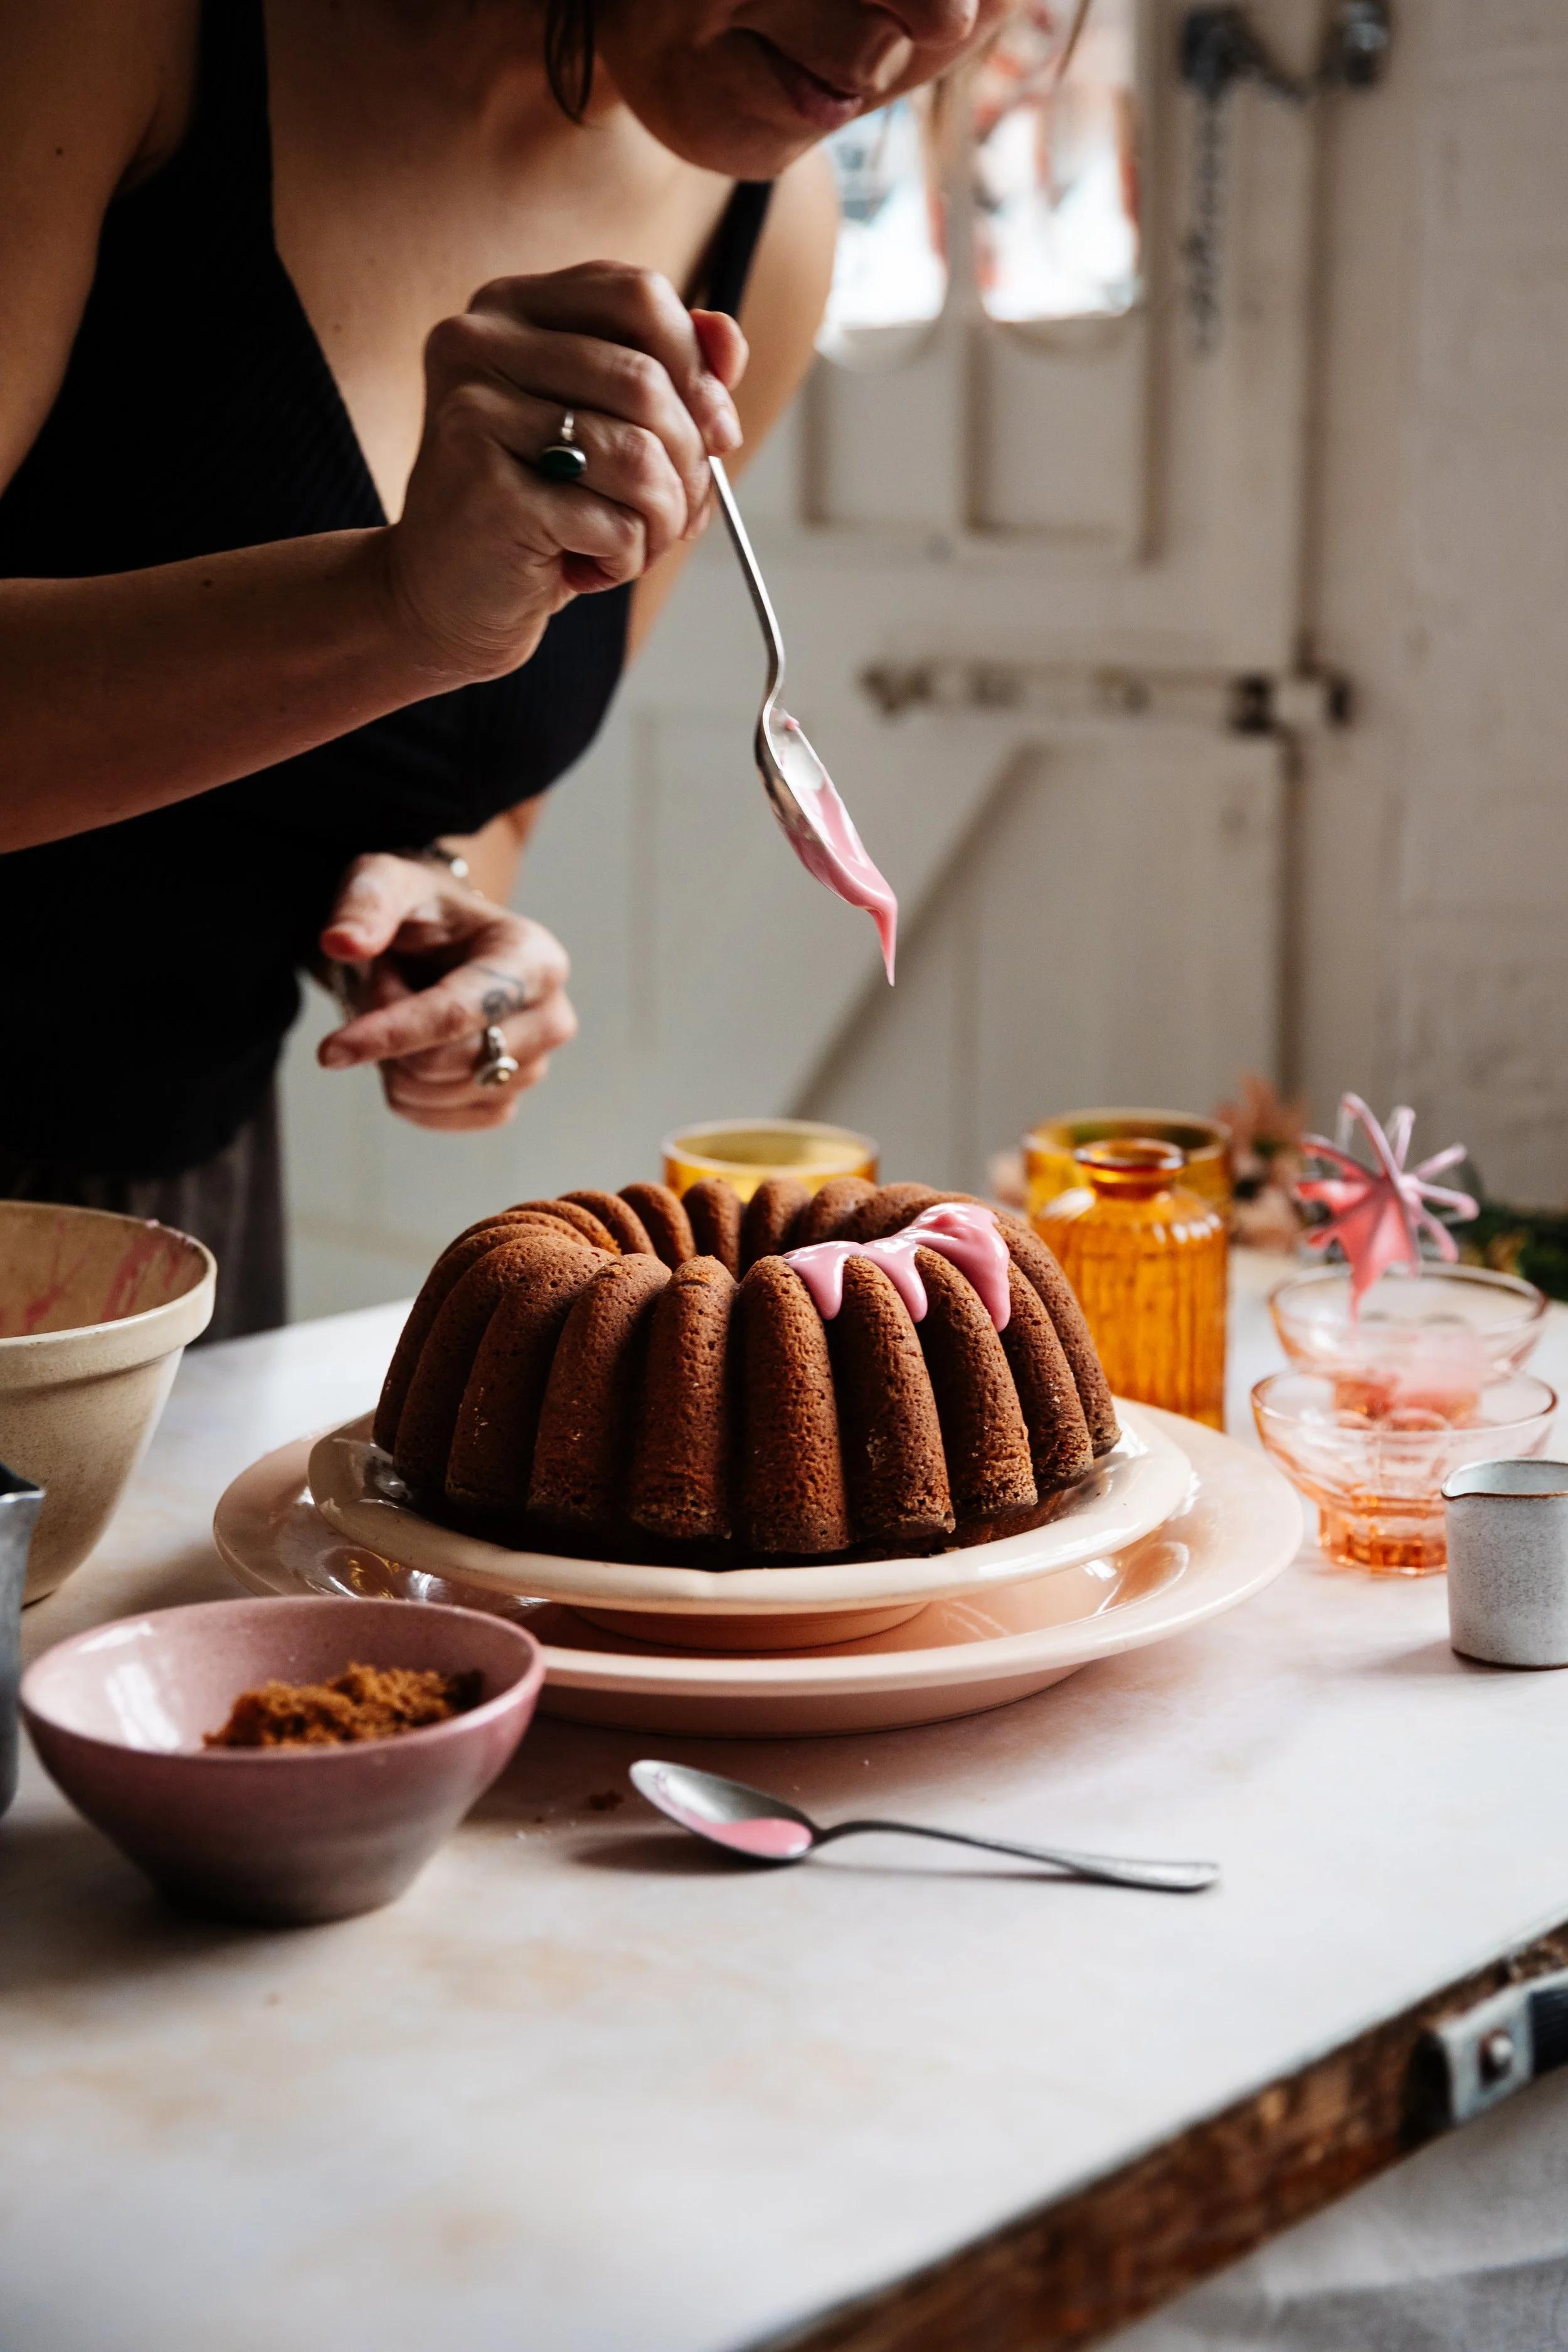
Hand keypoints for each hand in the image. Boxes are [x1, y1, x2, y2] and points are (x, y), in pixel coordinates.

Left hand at [316, 854, 577, 1131]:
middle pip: (439, 1063)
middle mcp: (550, 1019)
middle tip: (388, 984)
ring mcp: (534, 1068)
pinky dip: (403, 1088)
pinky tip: (412, 1046)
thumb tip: (341, 944)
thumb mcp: (389, 882)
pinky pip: (432, 1117)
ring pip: (429, 1092)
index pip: (457, 1014)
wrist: (445, 943)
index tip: (328, 1051)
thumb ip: (366, 905)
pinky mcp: (505, 1101)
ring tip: (408, 1007)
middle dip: (388, 1032)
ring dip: (393, 1056)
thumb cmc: (423, 910)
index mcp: (535, 960)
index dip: (390, 1034)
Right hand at [383, 267, 747, 683]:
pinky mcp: (487, 489)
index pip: (638, 294)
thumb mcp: (602, 428)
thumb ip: (665, 372)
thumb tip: (728, 343)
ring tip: (630, 546)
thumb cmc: (533, 511)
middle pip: (647, 381)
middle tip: (675, 512)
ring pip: (641, 456)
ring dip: (663, 521)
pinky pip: (616, 522)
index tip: (716, 430)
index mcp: (509, 308)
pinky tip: (586, 568)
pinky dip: (626, 558)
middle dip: (690, 464)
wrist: (443, 599)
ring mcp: (475, 412)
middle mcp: (480, 343)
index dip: (697, 365)